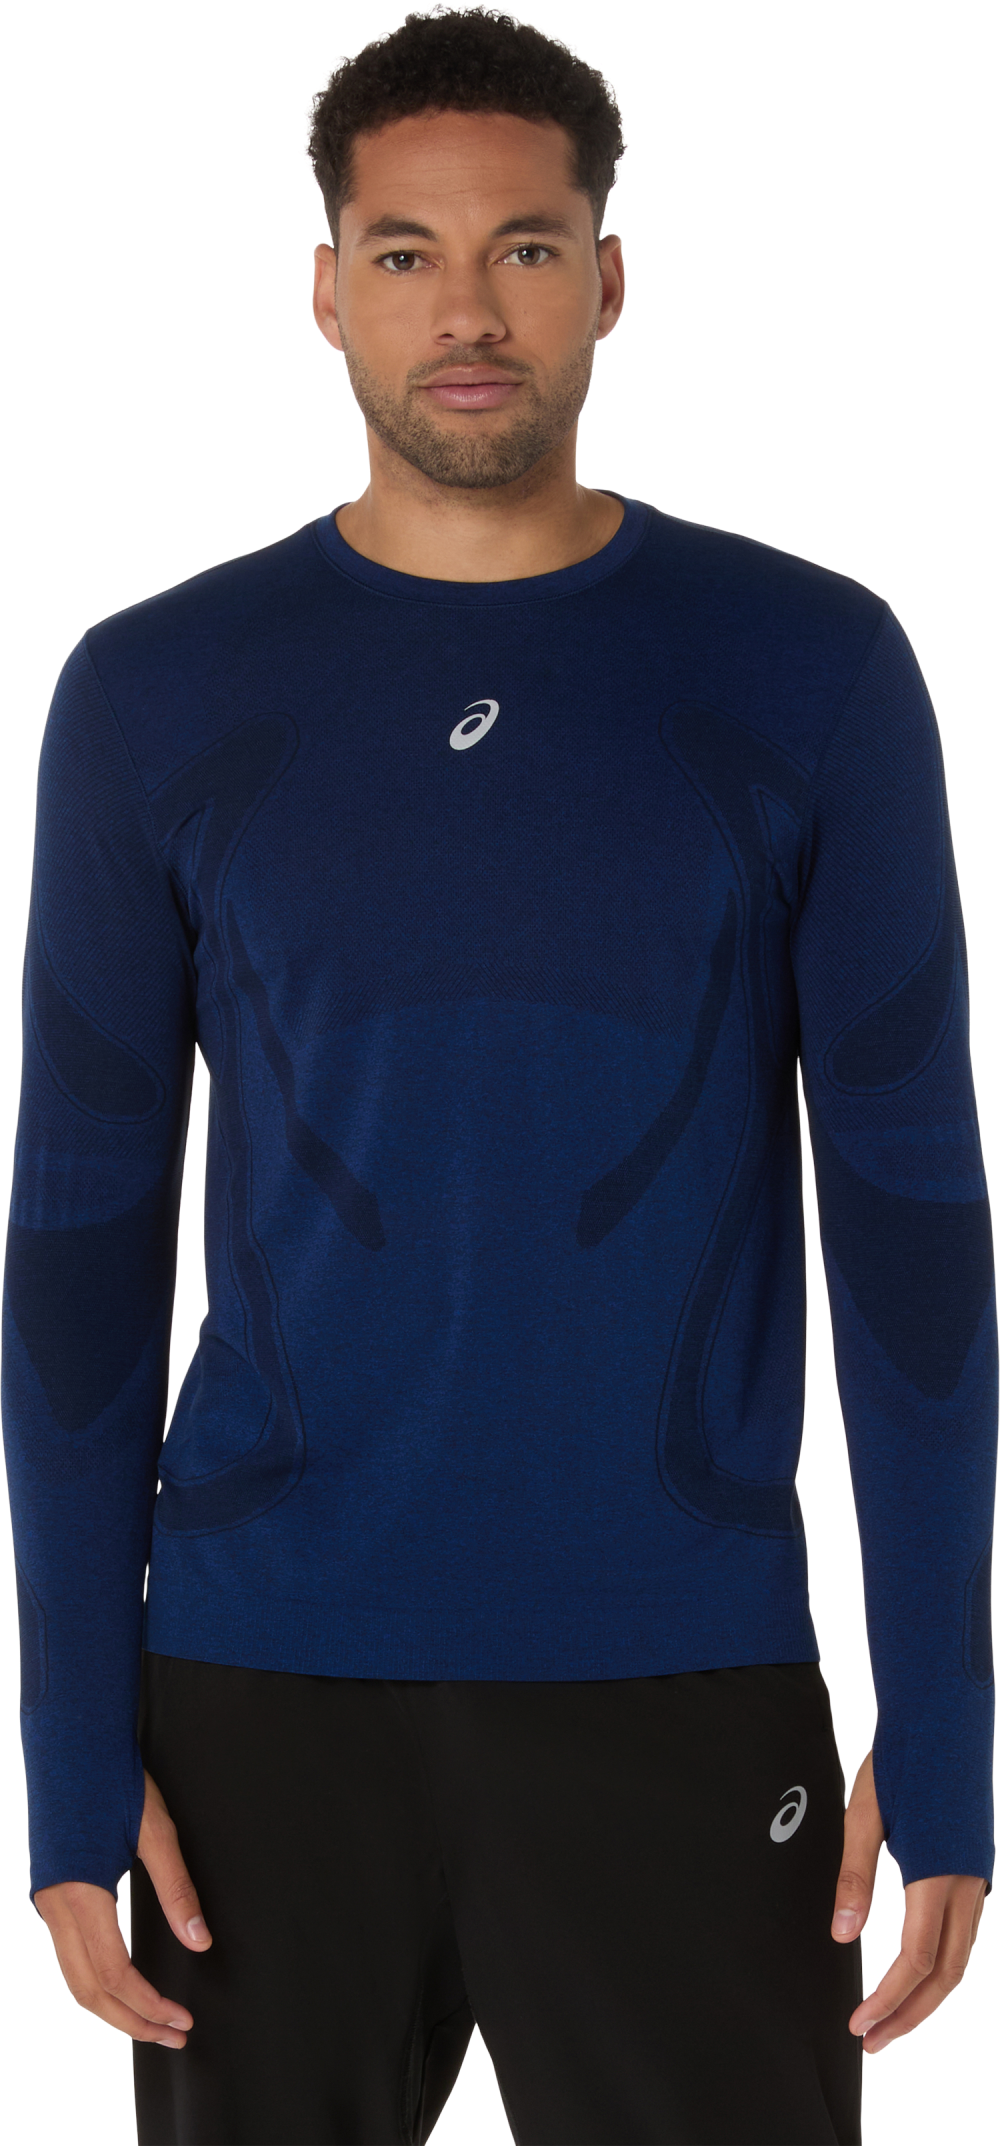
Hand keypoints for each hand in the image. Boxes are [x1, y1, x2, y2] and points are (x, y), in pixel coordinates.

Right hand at [34, 1768, 211, 2048]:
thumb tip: (200, 1942)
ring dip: (112, 2008)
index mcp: (82, 1895)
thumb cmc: (114, 1779)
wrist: (69, 1740)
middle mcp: (56, 1908)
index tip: (181, 2019)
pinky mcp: (48, 1894)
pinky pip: (68, 1958)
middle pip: (89, 1992)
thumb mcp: (155, 1830)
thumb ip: (177, 1889)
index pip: (115, 1975)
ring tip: (153, 2020)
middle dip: (130, 2021)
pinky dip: (96, 1983)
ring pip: (73, 1980)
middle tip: (173, 2034)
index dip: (148, 2005)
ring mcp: (46, 1903)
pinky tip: (124, 1986)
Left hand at [830, 1745, 987, 2053]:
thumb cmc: (899, 1762)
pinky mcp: (975, 1871)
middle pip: (945, 1975)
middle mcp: (966, 1887)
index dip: (889, 2000)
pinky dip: (940, 1967)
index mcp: (937, 1876)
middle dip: (910, 2014)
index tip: (860, 2024)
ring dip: (927, 1996)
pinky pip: (963, 1936)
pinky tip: (914, 1973)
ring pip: (960, 1960)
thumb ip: (853, 1879)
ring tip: (889, 2018)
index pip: (917, 1961)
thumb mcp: (863, 1816)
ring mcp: (976, 1880)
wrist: (942, 1717)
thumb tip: (841, 1937)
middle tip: (872, 2039)